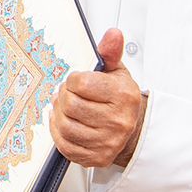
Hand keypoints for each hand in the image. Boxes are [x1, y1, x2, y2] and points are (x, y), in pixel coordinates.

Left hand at [49, 28, 146, 168]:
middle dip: (63, 97)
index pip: (81, 83)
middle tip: (66, 94)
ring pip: (65, 126)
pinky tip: (63, 123)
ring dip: (58, 115)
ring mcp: (108, 142)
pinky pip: (65, 146)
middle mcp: (118, 120)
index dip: (72, 80)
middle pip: (71, 105)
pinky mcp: (97, 157)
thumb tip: (113, 34)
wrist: (132, 128)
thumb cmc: (120, 98)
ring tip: (63, 108)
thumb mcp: (117, 71)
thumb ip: (110, 52)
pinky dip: (58, 133)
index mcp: (124, 95)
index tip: (76, 81)